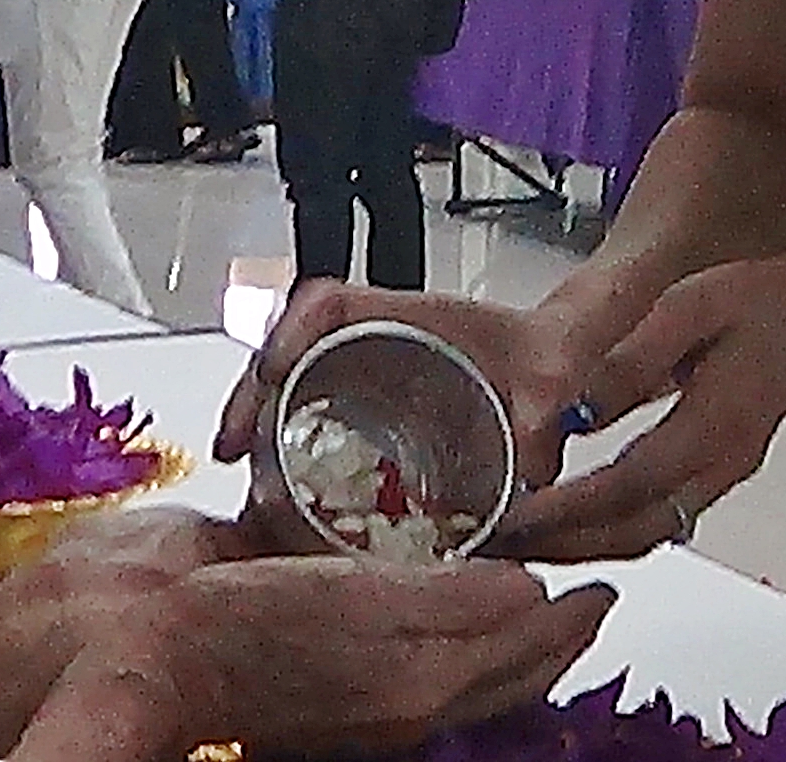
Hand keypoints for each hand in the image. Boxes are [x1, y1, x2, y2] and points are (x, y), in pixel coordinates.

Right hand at [4, 557, 616, 761]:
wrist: (137, 660)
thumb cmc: (235, 625)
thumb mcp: (357, 599)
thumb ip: (451, 599)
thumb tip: (528, 589)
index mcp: (423, 682)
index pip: (526, 648)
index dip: (569, 614)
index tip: (604, 582)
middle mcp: (405, 703)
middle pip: (506, 669)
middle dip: (553, 630)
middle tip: (589, 590)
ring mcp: (370, 702)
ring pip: (466, 672)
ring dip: (506, 634)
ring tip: (527, 595)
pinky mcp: (331, 689)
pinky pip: (415, 666)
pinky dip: (448, 635)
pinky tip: (433, 608)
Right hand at [215, 283, 589, 494]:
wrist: (554, 360)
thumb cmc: (542, 353)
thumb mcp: (549, 376)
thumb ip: (544, 418)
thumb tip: (530, 474)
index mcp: (409, 314)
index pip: (331, 302)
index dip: (291, 329)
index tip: (270, 367)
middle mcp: (375, 335)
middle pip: (288, 343)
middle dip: (251, 388)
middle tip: (231, 443)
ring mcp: (363, 365)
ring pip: (287, 378)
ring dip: (254, 415)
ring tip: (235, 464)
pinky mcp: (364, 400)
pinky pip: (305, 408)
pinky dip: (279, 438)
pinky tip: (269, 482)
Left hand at [496, 255, 785, 562]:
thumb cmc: (766, 302)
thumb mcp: (690, 307)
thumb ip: (631, 360)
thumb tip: (575, 412)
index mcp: (713, 424)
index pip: (628, 485)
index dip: (569, 507)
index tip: (515, 515)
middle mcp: (720, 465)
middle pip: (635, 530)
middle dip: (566, 545)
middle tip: (503, 545)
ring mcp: (724, 477)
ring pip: (648, 536)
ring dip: (586, 548)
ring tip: (525, 544)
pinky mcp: (719, 476)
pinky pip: (661, 523)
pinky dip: (613, 534)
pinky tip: (574, 525)